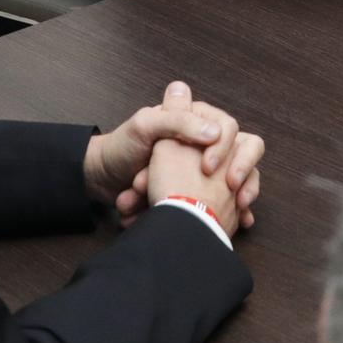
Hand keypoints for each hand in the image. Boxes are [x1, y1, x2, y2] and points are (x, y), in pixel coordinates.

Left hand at [135, 82, 263, 236]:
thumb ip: (178, 121)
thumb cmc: (121, 148)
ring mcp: (203, 167)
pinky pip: (228, 199)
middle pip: (237, 155)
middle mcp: (203, 141)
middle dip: (228, 179)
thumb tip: (216, 132)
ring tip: (219, 216)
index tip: (207, 169)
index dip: (224, 149)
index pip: (227, 128)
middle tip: (227, 193)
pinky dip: (232, 211)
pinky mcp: (199, 189)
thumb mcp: (145, 126)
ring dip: (222, 200)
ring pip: (233, 180)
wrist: (103, 180)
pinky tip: (239, 221)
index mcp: (193, 120)